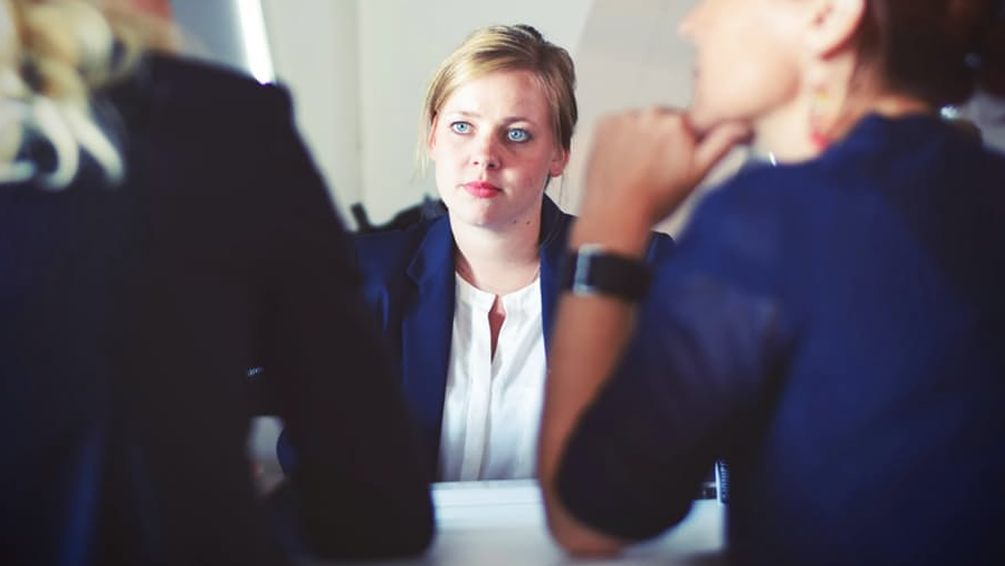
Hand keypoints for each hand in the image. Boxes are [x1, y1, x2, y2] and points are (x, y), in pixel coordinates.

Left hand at [581, 108, 748, 228]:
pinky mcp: (605, 123)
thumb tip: (743, 125)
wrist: (615, 214)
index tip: (680, 157)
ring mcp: (625, 117)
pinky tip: (623, 160)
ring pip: (642, 122)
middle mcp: (652, 114)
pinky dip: (621, 138)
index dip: (689, 142)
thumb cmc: (655, 200)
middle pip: (666, 121)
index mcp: (679, 123)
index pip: (692, 123)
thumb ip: (722, 143)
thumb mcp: (698, 174)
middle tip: (658, 168)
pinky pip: (619, 124)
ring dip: (643, 138)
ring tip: (639, 167)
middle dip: (665, 139)